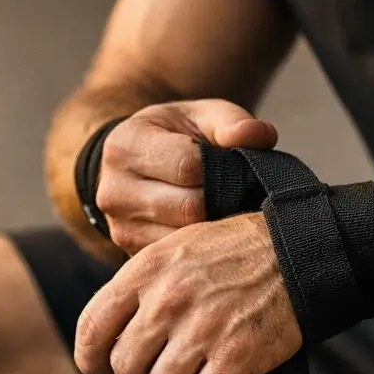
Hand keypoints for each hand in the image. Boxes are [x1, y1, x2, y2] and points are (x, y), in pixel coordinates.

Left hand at [74, 213, 302, 373]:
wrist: (294, 250)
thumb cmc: (231, 254)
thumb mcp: (173, 251)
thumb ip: (137, 291)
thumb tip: (107, 341)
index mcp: (145, 271)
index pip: (93, 327)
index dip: (89, 361)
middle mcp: (167, 300)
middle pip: (125, 366)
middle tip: (157, 373)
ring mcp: (202, 328)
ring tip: (198, 367)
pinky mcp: (235, 353)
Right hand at [97, 99, 277, 254]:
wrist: (136, 165)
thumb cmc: (174, 137)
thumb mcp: (199, 116)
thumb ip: (231, 120)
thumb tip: (260, 136)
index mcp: (124, 146)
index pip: (186, 165)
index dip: (220, 169)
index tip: (233, 167)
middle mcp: (113, 190)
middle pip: (188, 208)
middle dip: (222, 201)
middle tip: (241, 195)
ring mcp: (120, 228)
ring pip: (186, 239)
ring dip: (215, 228)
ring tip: (229, 212)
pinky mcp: (132, 253)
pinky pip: (180, 257)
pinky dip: (203, 246)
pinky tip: (213, 231)